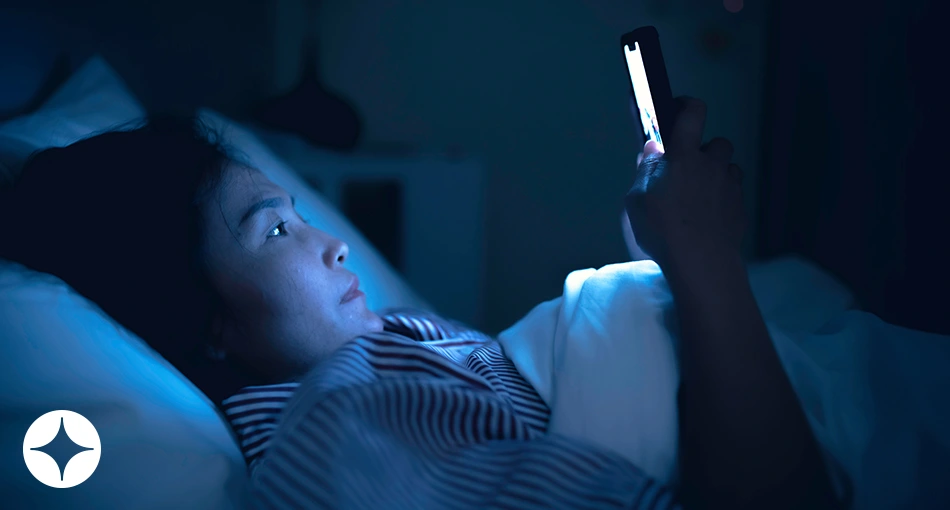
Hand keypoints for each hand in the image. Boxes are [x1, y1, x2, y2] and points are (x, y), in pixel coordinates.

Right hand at [623, 97, 745, 268]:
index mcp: (683, 157)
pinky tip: (710, 215)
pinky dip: (724, 197)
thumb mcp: (636, 201)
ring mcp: (730, 186)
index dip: (688, 105)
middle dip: (706, 151)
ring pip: (728, 169)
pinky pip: (734, 193)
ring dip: (717, 174)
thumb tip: (653, 149)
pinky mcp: (740, 208)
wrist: (701, 262)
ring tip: (700, 195)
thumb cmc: (662, 229)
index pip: (693, 114)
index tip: (680, 107)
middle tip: (689, 169)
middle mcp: (711, 165)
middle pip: (718, 143)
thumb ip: (646, 171)